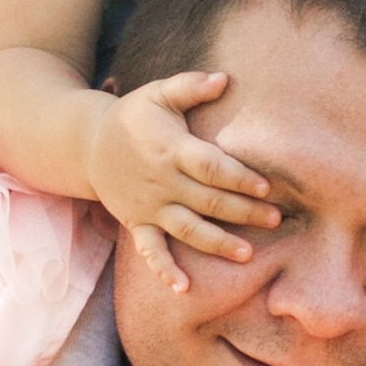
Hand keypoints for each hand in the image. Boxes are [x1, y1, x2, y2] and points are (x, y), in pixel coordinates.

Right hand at [84, 70, 279, 288]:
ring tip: (247, 255)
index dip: (239, 178)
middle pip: (207, 201)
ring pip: (186, 229)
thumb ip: (191, 86)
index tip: (266, 188)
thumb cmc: (135, 116)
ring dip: (216, 244)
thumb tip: (225, 78)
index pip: (211, 167)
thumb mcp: (159, 94)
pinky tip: (183, 288)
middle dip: (242, 212)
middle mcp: (162, 182)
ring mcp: (149, 206)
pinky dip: (163, 270)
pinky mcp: (137, 223)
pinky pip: (149, 251)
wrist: (89, 144)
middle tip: (276, 220)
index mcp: (172, 150)